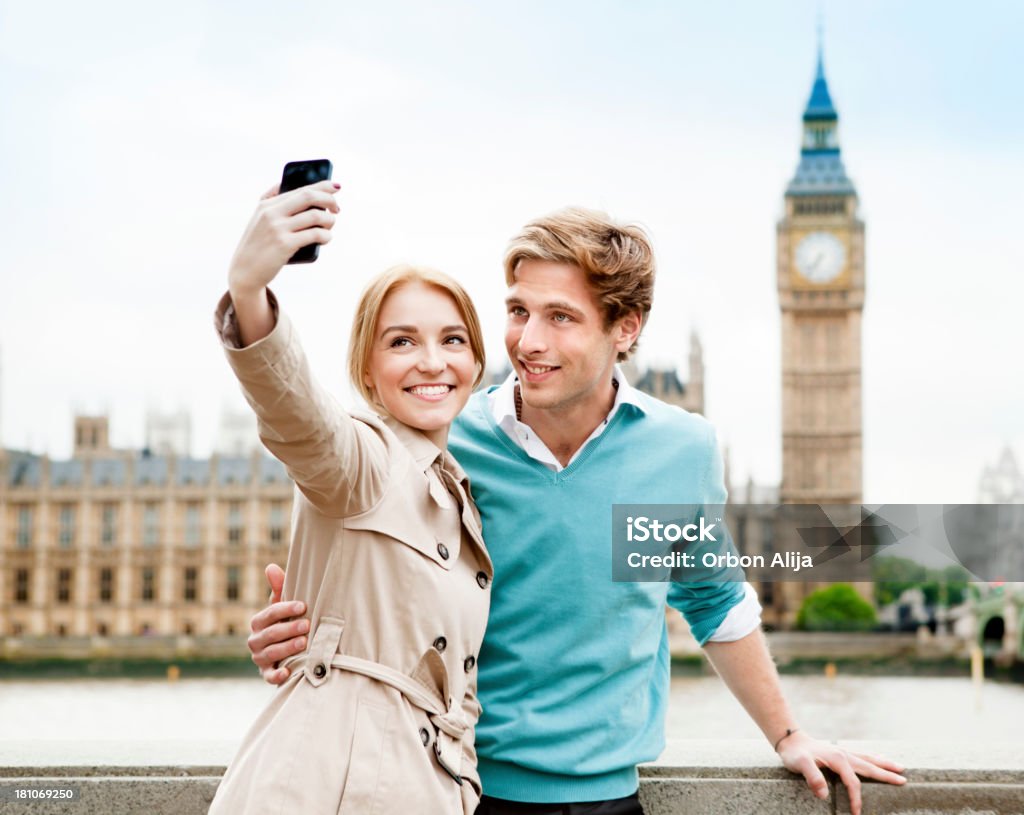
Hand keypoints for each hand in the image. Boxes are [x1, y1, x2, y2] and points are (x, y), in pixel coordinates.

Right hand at [228, 179, 340, 298]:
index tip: (336, 187)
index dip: (322, 186)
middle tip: (337, 209)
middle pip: (309, 197)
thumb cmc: (257, 245)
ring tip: (329, 227)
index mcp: (267, 204)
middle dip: (329, 200)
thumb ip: (270, 200)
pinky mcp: (285, 245)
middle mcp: (272, 213)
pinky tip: (326, 238)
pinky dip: (326, 236)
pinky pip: (315, 234)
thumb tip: (286, 183)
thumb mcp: (258, 218)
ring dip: (329, 220)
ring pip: (315, 216)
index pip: (300, 188)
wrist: (244, 271)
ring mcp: (278, 228)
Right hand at [247, 563, 308, 684]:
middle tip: (307, 625)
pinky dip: (276, 675)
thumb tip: (271, 567)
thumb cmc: (286, 622)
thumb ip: (279, 588)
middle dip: (289, 629)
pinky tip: (288, 671)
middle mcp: (255, 640)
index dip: (285, 609)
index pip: (269, 614)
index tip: (303, 606)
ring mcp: (260, 658)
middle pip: (270, 634)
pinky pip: (269, 677)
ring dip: (287, 648)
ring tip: (304, 643)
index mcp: (258, 622)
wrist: (286, 651)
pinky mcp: (266, 674)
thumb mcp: (283, 606)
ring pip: (270, 653)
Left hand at [777, 730, 905, 814]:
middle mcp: (844, 754)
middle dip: (886, 775)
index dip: (856, 799)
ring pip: (868, 759)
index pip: (853, 783)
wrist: (790, 740)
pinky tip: (878, 759)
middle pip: (869, 767)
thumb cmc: (795, 754)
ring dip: (884, 764)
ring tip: (900, 768)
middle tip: (903, 780)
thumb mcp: (800, 764)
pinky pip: (862, 756)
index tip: (856, 813)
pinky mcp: (840, 752)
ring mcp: (844, 752)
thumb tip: (824, 794)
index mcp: (838, 759)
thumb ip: (813, 777)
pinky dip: (873, 758)